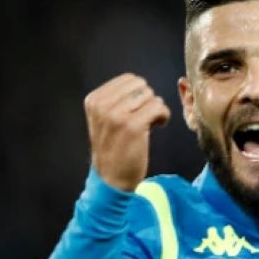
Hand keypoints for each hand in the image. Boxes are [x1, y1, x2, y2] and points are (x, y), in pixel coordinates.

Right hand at [83, 73, 170, 190]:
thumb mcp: (103, 120)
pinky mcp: (133, 126)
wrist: (111, 179)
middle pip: (141, 85)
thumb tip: (140, 84)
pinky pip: (158, 107)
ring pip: (151, 96)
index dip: (138, 93)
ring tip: (149, 123)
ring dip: (156, 109)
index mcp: (94, 100)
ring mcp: (117, 115)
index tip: (137, 109)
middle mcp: (103, 105)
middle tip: (145, 117)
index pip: (128, 79)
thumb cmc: (113, 149)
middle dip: (147, 100)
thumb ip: (114, 100)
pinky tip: (158, 125)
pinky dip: (164, 115)